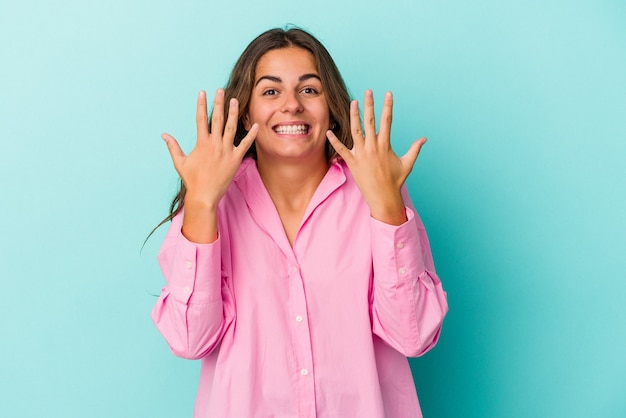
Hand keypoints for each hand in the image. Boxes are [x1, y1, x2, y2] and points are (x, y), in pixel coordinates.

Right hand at [163, 89, 257, 206]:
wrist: (204, 195)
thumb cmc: (192, 179)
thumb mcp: (180, 162)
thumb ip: (173, 146)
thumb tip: (163, 135)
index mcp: (201, 143)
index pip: (201, 119)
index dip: (201, 105)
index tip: (202, 93)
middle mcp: (214, 144)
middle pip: (217, 119)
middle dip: (218, 103)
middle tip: (220, 90)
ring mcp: (226, 151)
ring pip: (231, 128)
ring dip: (233, 113)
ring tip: (235, 100)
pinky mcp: (235, 159)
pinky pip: (245, 144)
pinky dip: (251, 134)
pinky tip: (255, 125)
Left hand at [326, 90, 425, 224]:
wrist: (383, 197)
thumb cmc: (395, 181)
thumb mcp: (407, 164)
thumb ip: (415, 149)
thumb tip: (424, 139)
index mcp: (385, 145)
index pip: (387, 121)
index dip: (388, 106)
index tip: (388, 94)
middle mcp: (373, 147)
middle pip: (370, 121)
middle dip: (370, 105)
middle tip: (368, 91)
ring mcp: (361, 154)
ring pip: (355, 131)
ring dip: (354, 116)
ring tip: (353, 102)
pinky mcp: (352, 162)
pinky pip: (341, 150)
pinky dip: (335, 140)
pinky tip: (330, 131)